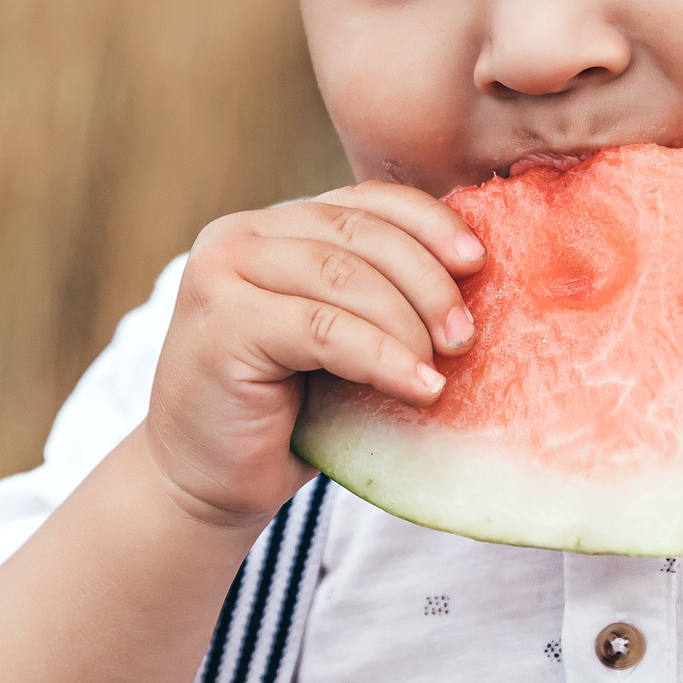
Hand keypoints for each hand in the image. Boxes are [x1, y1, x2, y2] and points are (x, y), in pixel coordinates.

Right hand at [143, 183, 483, 527]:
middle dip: (427, 281)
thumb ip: (378, 294)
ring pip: (344, 277)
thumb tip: (475, 271)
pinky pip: (325, 329)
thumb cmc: (285, 412)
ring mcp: (223, 274)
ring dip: (408, 323)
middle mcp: (240, 235)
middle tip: (465, 335)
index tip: (478, 261)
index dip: (429, 223)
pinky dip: (382, 357)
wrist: (204, 480)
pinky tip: (420, 388)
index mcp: (274, 226)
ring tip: (444, 367)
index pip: (365, 202)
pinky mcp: (224, 324)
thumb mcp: (340, 337)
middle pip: (360, 234)